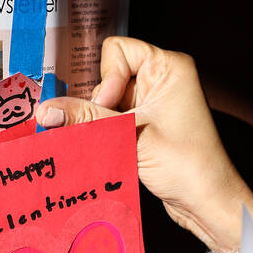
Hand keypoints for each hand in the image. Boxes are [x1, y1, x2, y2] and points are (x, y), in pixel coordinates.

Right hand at [36, 36, 252, 252]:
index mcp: (168, 67)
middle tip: (110, 131)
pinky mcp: (146, 124)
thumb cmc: (186, 165)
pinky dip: (105, 133)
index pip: (116, 50)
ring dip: (101, 123)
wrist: (207, 202)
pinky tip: (110, 150)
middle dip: (100, 105)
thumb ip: (86, 119)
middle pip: (107, 76)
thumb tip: (45, 110)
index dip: (107, 77)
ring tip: (116, 146)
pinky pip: (113, 119)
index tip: (112, 108)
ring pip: (106, 101)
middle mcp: (162, 79)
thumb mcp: (130, 137)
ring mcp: (154, 102)